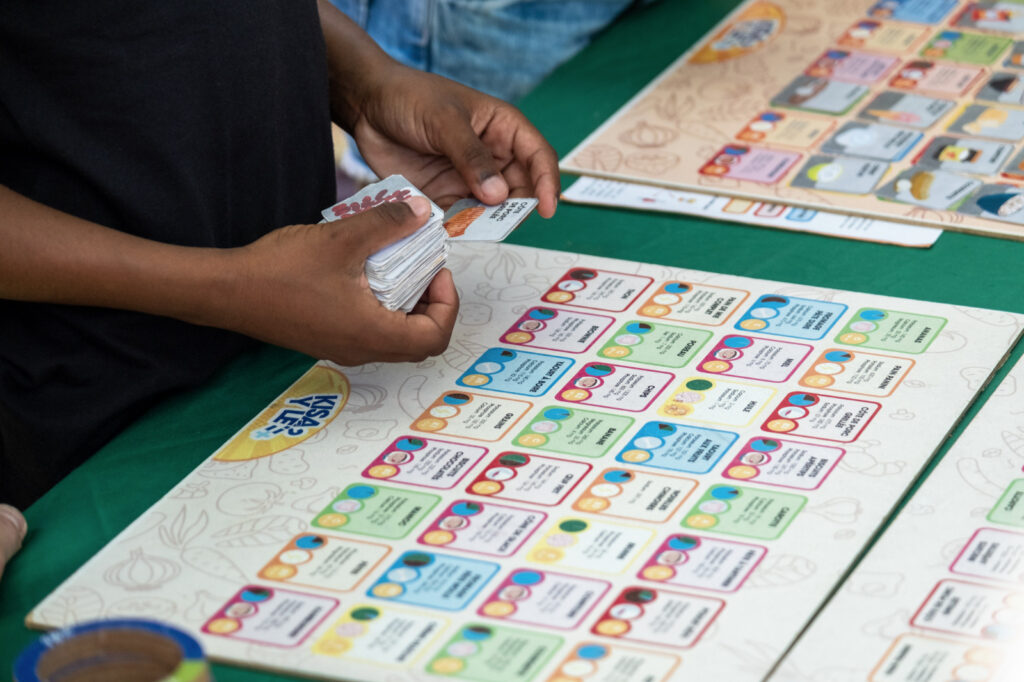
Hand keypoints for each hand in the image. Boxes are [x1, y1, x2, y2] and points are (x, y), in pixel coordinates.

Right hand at [221, 197, 457, 364]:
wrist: (226, 291)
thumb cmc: (281, 270)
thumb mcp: (342, 238)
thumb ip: (387, 224)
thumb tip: (421, 212)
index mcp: (372, 334)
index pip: (434, 337)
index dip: (447, 304)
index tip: (437, 270)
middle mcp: (361, 349)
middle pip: (418, 341)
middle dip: (431, 304)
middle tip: (424, 268)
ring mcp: (342, 347)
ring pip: (394, 337)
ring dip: (406, 305)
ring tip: (398, 265)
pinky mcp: (327, 338)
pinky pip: (370, 331)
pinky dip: (382, 307)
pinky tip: (367, 272)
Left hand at [350, 65, 559, 217]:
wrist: (367, 104)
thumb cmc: (411, 98)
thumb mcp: (445, 121)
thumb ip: (472, 157)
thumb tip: (498, 195)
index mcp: (503, 128)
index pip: (538, 157)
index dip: (548, 183)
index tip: (547, 209)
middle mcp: (493, 156)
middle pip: (521, 189)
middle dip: (516, 208)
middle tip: (502, 222)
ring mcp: (470, 178)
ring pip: (492, 209)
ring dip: (488, 222)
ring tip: (474, 228)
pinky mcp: (446, 195)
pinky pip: (462, 218)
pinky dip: (462, 227)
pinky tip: (453, 231)